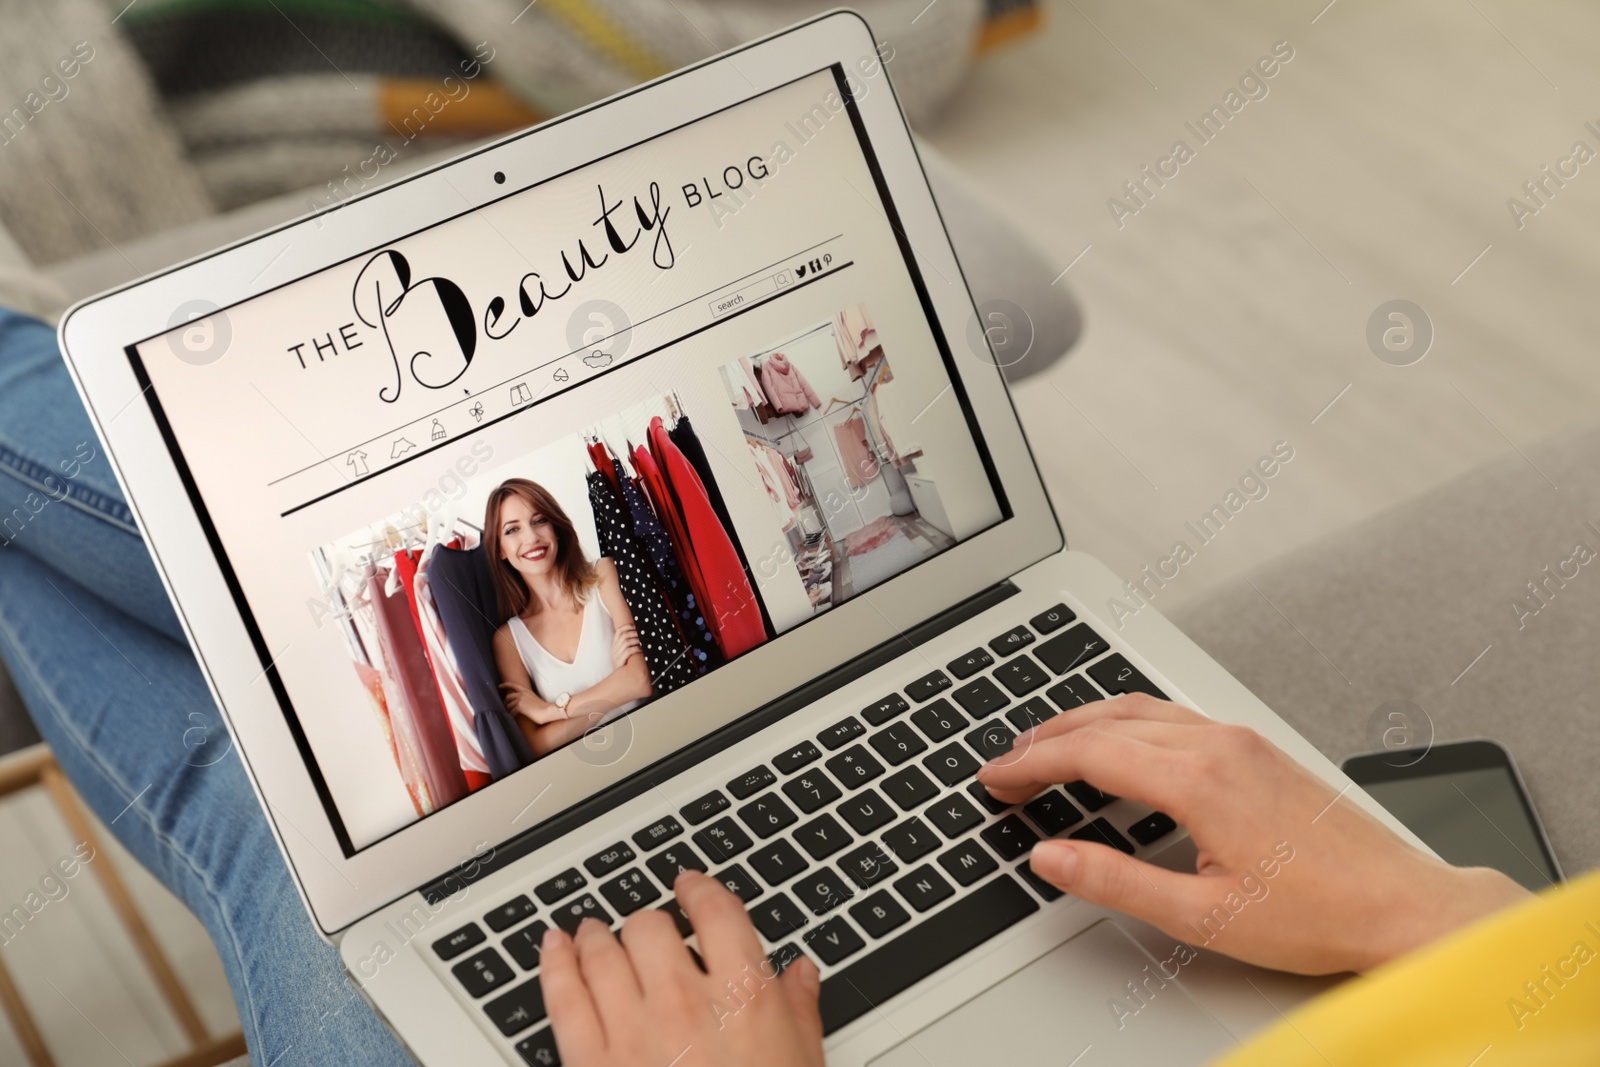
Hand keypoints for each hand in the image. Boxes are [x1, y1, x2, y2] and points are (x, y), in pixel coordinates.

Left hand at [499, 681, 564, 724]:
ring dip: (509, 709)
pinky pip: (512, 711)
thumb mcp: (534, 698)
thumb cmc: (543, 707)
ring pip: (509, 705)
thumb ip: (526, 698)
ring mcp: (520, 700)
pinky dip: (512, 714)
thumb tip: (520, 702)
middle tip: (506, 706)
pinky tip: (514, 716)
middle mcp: (522, 694)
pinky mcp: (519, 707)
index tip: (500, 686)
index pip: (513, 685)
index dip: (505, 685)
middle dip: (506, 702)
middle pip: (508, 696)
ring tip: (511, 713)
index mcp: (526, 691)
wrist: (547, 711)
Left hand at [541, 870, 824, 1066]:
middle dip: (651, 922)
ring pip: (602, 951)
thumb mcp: (802, 1063)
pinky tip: (555, 947)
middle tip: (651, 927)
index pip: (716, 912)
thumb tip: (802, 973)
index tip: (690, 884)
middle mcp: (684, 1003)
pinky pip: (562, 996)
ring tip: (597, 931)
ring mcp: (632, 1032)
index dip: (698, 887)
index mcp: (744, 997)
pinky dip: (554, 963)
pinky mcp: (589, 1064)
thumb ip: (799, 1010)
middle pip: (652, 926)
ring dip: (599, 934)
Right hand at [610, 624, 641, 669]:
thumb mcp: (622, 653)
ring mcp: (616, 655)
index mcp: (614, 645)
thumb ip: (627, 645)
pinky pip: (629, 651)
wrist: (617, 678)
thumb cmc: (623, 664)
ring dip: (636, 640)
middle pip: (624, 635)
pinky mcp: (620, 661)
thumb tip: (639, 636)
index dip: (627, 626)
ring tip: (643, 642)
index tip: (635, 626)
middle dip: (634, 633)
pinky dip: (636, 649)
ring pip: (626, 642)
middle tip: (642, 634)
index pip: (619, 631)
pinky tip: (641, 650)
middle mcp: (614, 649)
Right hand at [977, 695, 1531, 974]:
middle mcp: (1219, 745)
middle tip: (1006, 763)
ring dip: (1084, 723)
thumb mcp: (1202, 915)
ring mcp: (1241, 740)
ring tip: (1045, 747)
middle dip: (1047, 737)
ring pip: (1141, 709)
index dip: (1032, 765)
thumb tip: (1050, 856)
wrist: (1403, 907)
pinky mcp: (1257, 748)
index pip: (1090, 753)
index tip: (995, 779)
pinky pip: (1172, 717)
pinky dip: (1124, 723)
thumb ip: (1116, 881)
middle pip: (1109, 718)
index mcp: (1200, 780)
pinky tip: (1116, 744)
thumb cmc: (1320, 914)